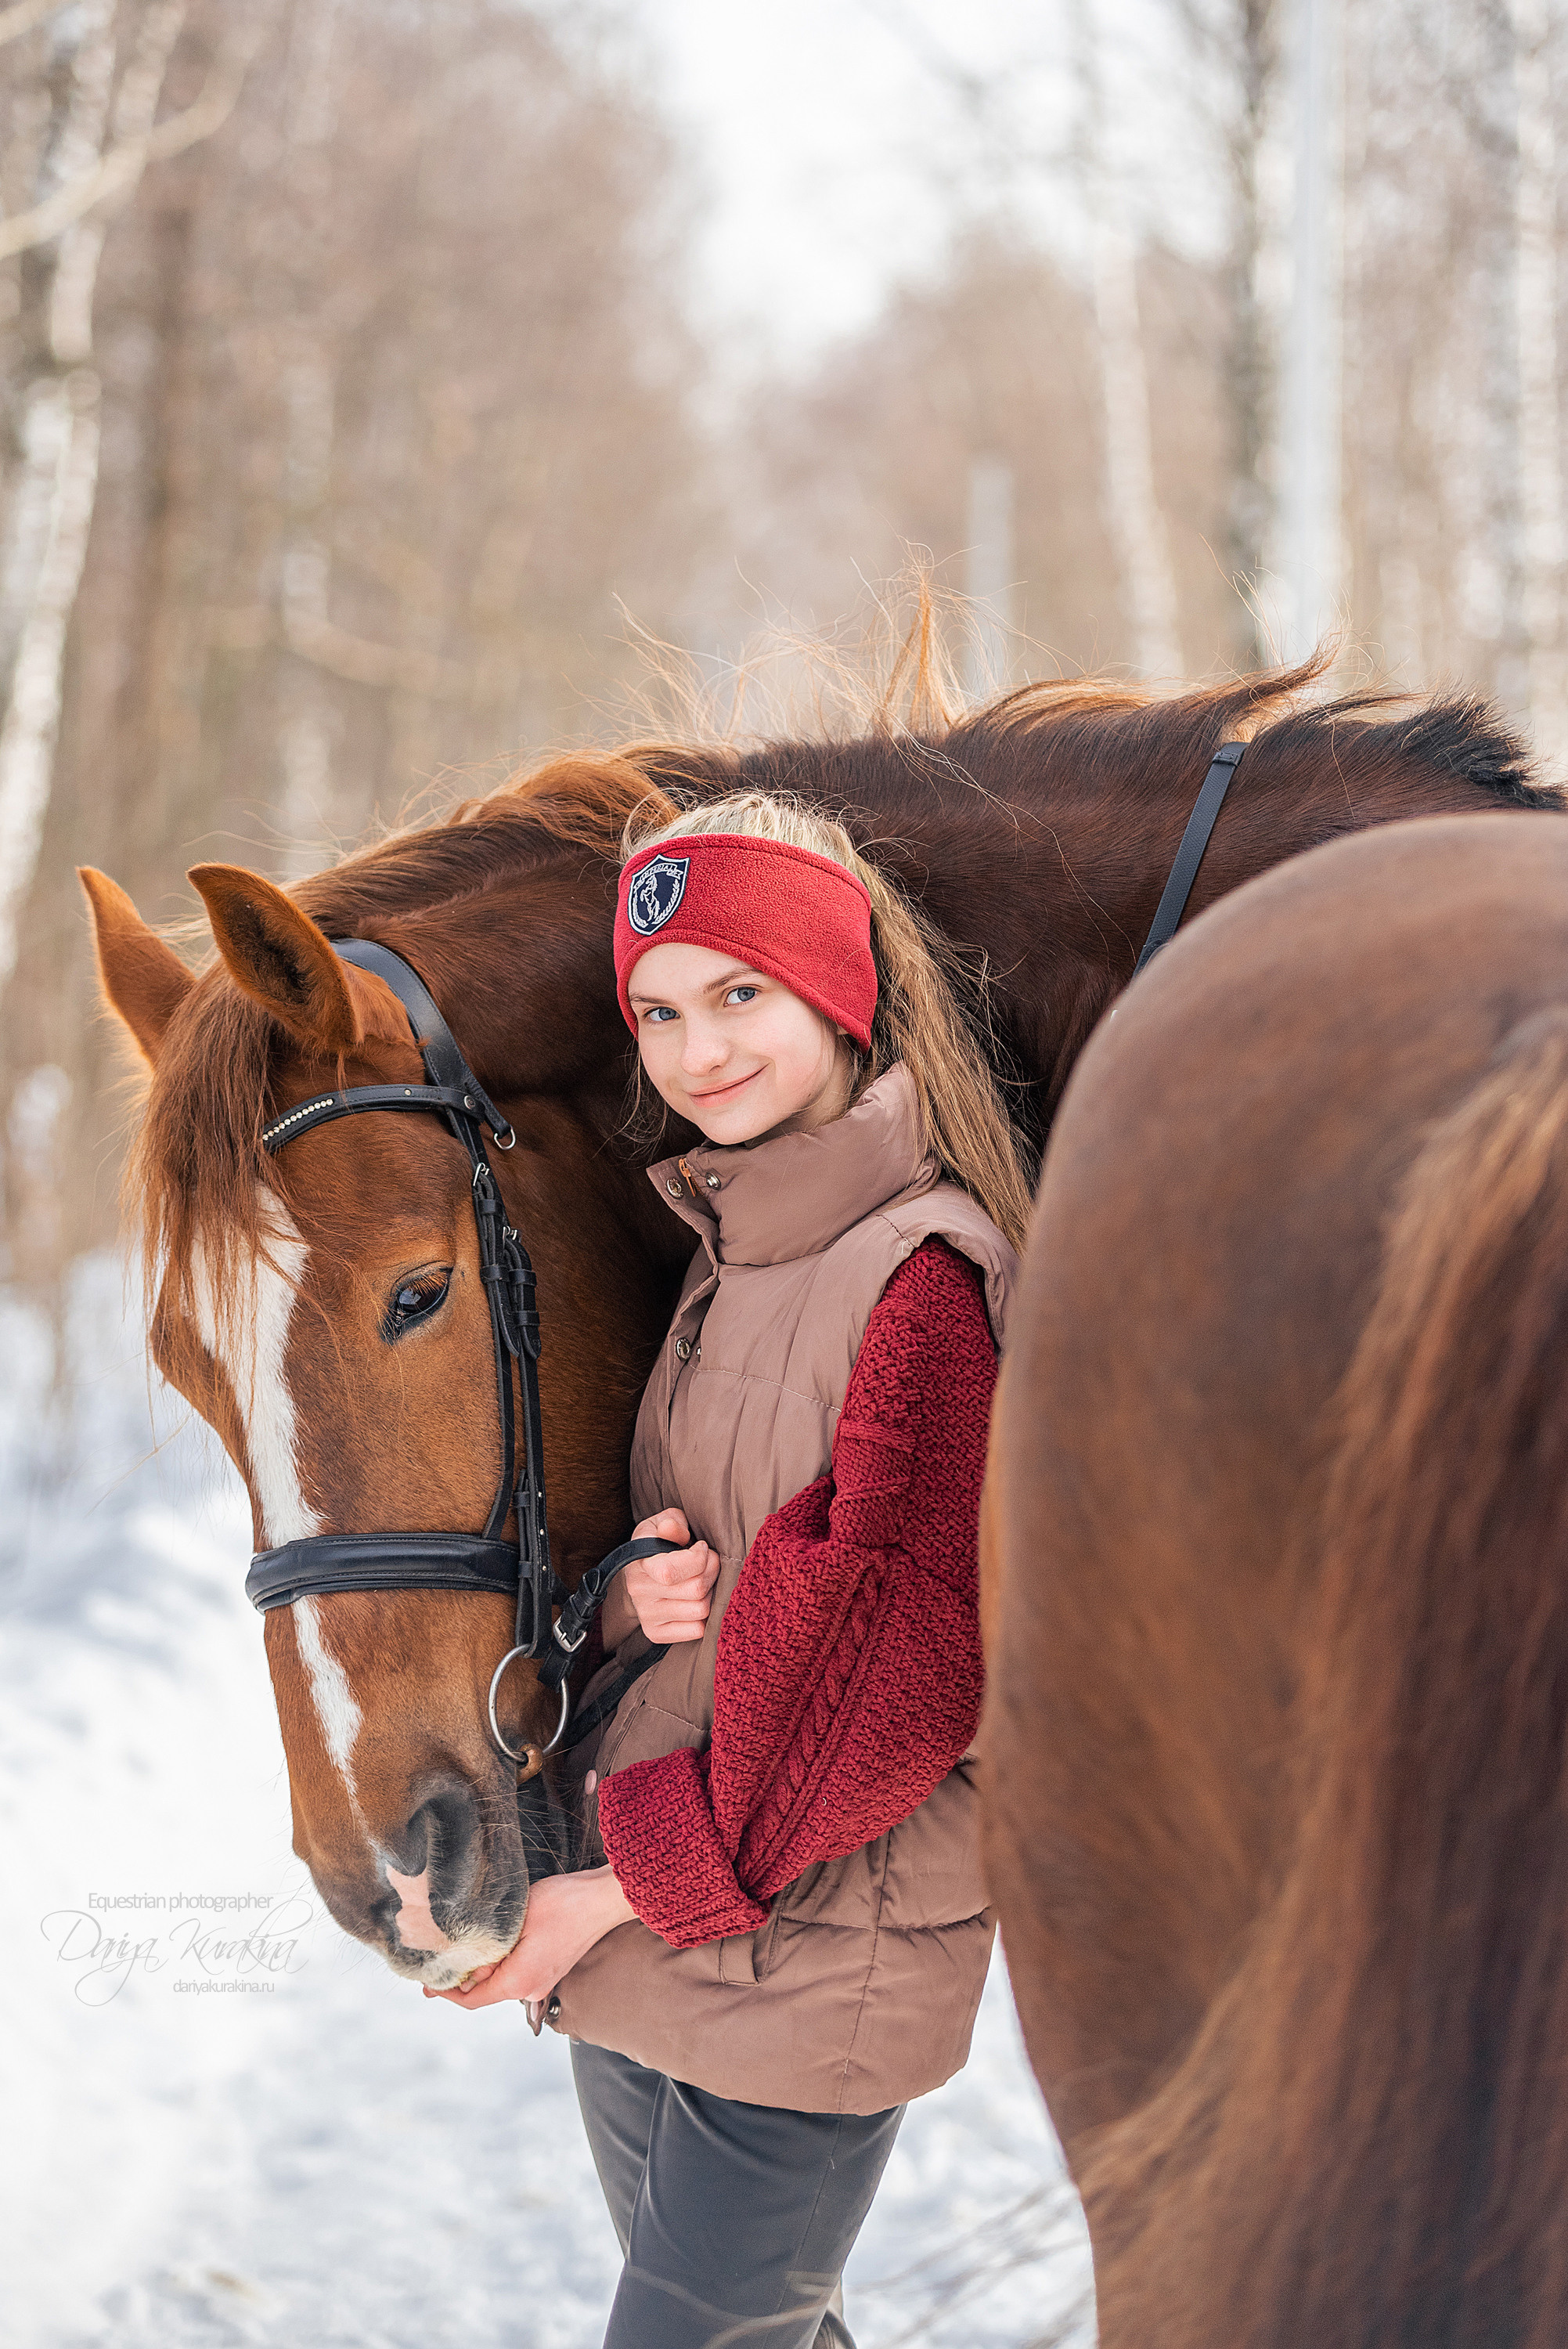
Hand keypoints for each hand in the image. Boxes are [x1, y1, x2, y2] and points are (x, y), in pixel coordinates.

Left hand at [423, 1867, 634, 2010]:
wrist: (603, 1899)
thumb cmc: (563, 1904)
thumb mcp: (514, 1919)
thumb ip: (486, 1947)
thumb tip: (460, 1965)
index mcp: (519, 1983)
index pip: (471, 2000)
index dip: (445, 1992)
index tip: (426, 1982)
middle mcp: (530, 1990)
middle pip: (484, 1992)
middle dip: (460, 1977)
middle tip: (437, 1957)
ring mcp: (542, 1981)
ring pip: (500, 1980)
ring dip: (481, 1967)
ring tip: (461, 1946)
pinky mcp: (550, 1969)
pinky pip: (516, 1972)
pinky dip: (499, 1962)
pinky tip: (491, 1942)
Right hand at [602, 1508, 718, 1645]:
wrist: (640, 1576)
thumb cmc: (658, 1545)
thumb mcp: (663, 1523)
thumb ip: (672, 1522)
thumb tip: (671, 1529)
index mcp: (638, 1562)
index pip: (670, 1572)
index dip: (699, 1558)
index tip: (702, 1548)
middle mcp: (638, 1591)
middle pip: (696, 1589)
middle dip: (712, 1571)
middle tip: (710, 1562)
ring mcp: (646, 1616)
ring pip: (700, 1610)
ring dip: (711, 1593)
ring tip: (704, 1580)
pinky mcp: (656, 1634)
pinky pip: (697, 1630)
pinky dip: (705, 1616)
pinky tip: (698, 1600)